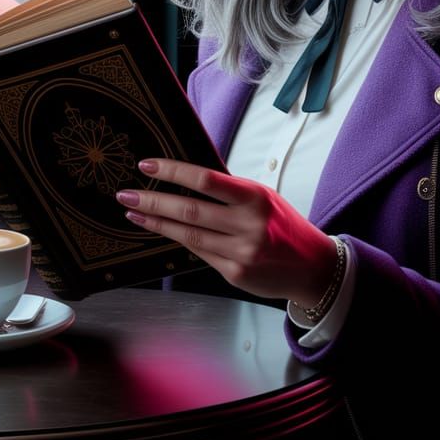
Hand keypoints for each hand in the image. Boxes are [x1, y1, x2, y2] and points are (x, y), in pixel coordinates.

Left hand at [116, 158, 336, 306]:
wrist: (313, 267)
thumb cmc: (284, 225)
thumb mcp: (263, 197)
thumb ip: (230, 190)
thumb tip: (186, 176)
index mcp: (255, 197)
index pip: (206, 179)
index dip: (173, 171)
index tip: (147, 165)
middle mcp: (248, 224)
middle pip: (189, 209)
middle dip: (153, 201)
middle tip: (126, 194)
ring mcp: (241, 251)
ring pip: (188, 234)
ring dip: (156, 222)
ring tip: (134, 213)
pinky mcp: (234, 273)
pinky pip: (198, 253)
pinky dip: (177, 239)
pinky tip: (161, 230)